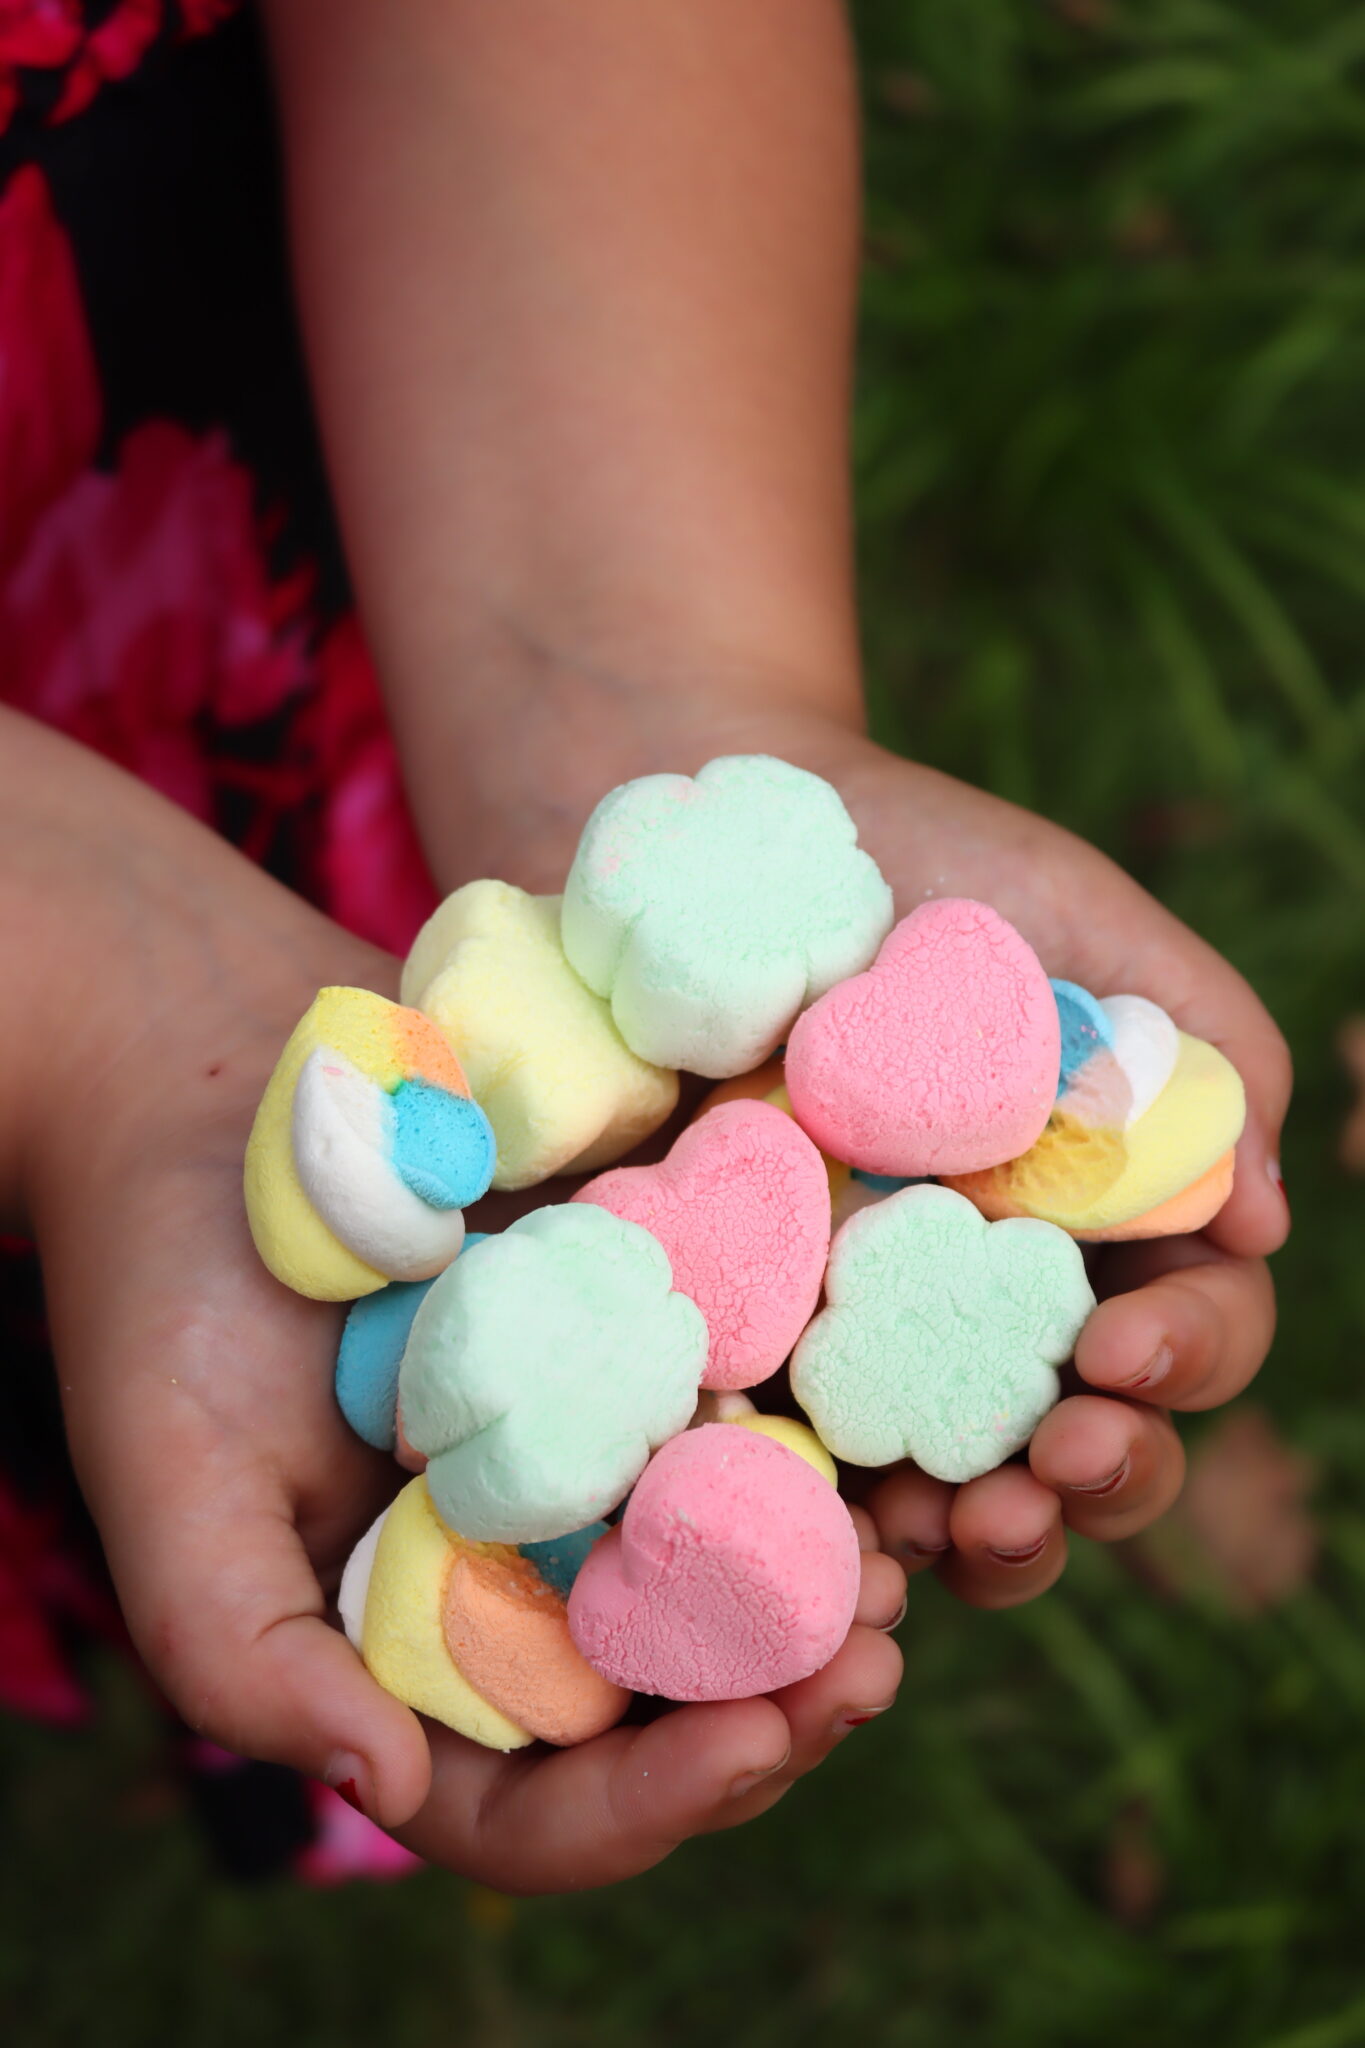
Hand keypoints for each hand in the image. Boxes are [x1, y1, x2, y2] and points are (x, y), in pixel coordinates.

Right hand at [16, 719, 902, 1891]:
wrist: (224, 1095)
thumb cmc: (167, 1293)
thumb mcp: (172, 1479)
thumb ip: (246, 1655)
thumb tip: (385, 1792)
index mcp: (419, 1658)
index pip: (542, 1806)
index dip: (652, 1804)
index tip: (754, 1746)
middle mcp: (530, 1582)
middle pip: (675, 1707)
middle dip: (785, 1706)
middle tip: (875, 1662)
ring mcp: (601, 1467)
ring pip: (742, 1576)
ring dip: (838, 1584)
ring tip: (915, 1556)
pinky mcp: (654, 1347)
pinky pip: (759, 1417)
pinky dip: (833, 1435)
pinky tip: (895, 1411)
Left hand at [436, 688, 1288, 1612]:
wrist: (719, 846)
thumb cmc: (924, 866)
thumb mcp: (1085, 922)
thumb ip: (1206, 1050)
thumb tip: (1267, 1223)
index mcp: (1097, 1226)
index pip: (1183, 1334)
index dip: (1184, 1363)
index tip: (1124, 1353)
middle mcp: (991, 1305)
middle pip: (1081, 1451)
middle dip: (1091, 1488)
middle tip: (1047, 1473)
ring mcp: (862, 1340)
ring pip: (948, 1494)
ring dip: (969, 1539)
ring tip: (946, 1527)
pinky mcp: (737, 1346)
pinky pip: (777, 1466)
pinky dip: (803, 1516)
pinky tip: (796, 1518)